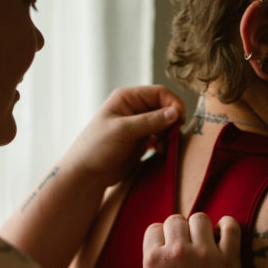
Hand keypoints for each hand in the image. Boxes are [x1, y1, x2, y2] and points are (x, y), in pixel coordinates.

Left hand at [62, 85, 184, 186]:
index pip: (160, 93)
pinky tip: (160, 151)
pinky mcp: (141, 141)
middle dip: (172, 121)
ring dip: (169, 134)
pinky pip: (160, 137)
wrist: (87, 174)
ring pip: (164, 124)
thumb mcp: (124, 131)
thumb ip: (150, 121)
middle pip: (165, 108)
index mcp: (128, 98)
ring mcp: (138, 125)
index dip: (173, 104)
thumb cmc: (97, 147)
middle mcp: (134, 108)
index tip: (179, 120)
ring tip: (164, 146)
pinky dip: (164, 143)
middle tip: (173, 136)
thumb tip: (175, 112)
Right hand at [143, 213, 241, 267]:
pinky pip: (230, 227)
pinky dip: (227, 225)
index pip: (155, 228)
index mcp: (154, 259)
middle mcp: (177, 252)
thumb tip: (165, 243)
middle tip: (186, 246)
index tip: (168, 247)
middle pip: (175, 220)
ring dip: (201, 227)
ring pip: (200, 218)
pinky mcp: (228, 260)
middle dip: (180, 231)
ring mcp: (203, 254)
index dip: (162, 236)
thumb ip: (155, 262)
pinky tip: (224, 232)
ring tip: (204, 241)